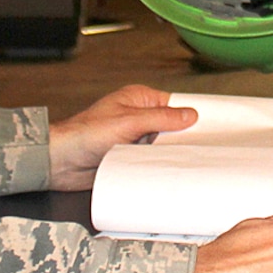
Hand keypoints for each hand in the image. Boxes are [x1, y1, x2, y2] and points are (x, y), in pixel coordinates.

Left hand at [47, 85, 195, 189]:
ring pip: (162, 146)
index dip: (192, 114)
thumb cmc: (83, 134)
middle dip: (183, 137)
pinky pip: (151, 161)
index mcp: (138, 99)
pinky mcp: (128, 158)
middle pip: (171, 127)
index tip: (213, 124)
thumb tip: (189, 115)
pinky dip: (159, 167)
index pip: (174, 104)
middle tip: (204, 148)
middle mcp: (138, 118)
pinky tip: (169, 172)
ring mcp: (134, 139)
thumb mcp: (127, 122)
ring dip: (170, 154)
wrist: (59, 162)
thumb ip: (160, 118)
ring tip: (190, 162)